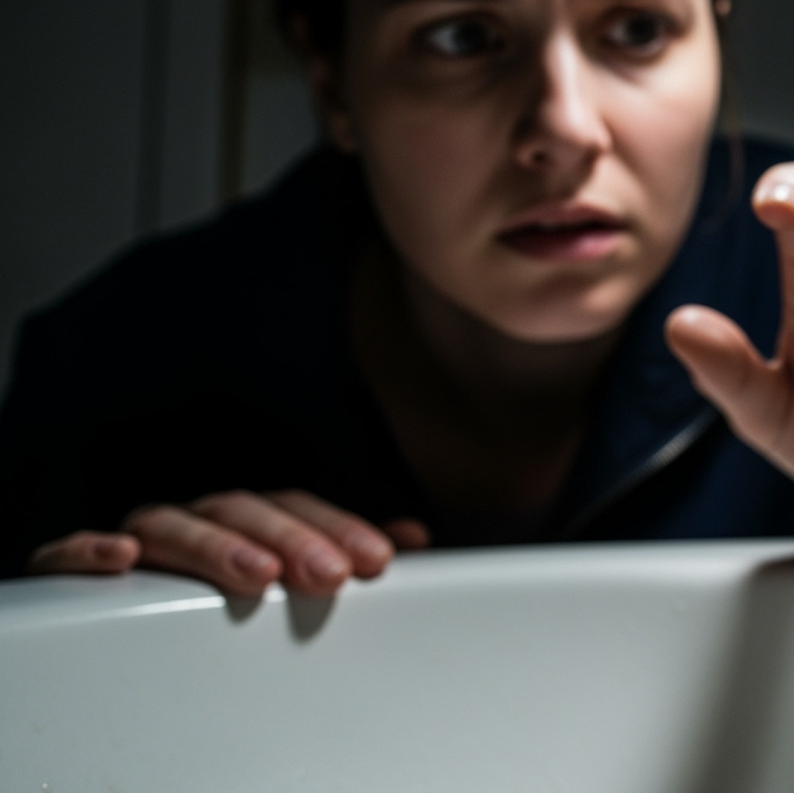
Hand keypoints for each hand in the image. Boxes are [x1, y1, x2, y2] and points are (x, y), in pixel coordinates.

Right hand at [27, 490, 429, 596]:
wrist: (123, 600)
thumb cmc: (223, 583)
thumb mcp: (290, 568)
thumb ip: (344, 551)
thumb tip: (414, 539)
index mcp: (245, 515)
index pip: (295, 507)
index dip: (337, 528)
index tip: (378, 560)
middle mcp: (194, 516)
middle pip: (242, 511)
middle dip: (291, 539)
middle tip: (332, 576)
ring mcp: (136, 535)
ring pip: (172, 525)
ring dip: (216, 547)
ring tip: (259, 576)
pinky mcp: (72, 564)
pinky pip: (66, 552)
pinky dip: (89, 549)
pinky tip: (120, 557)